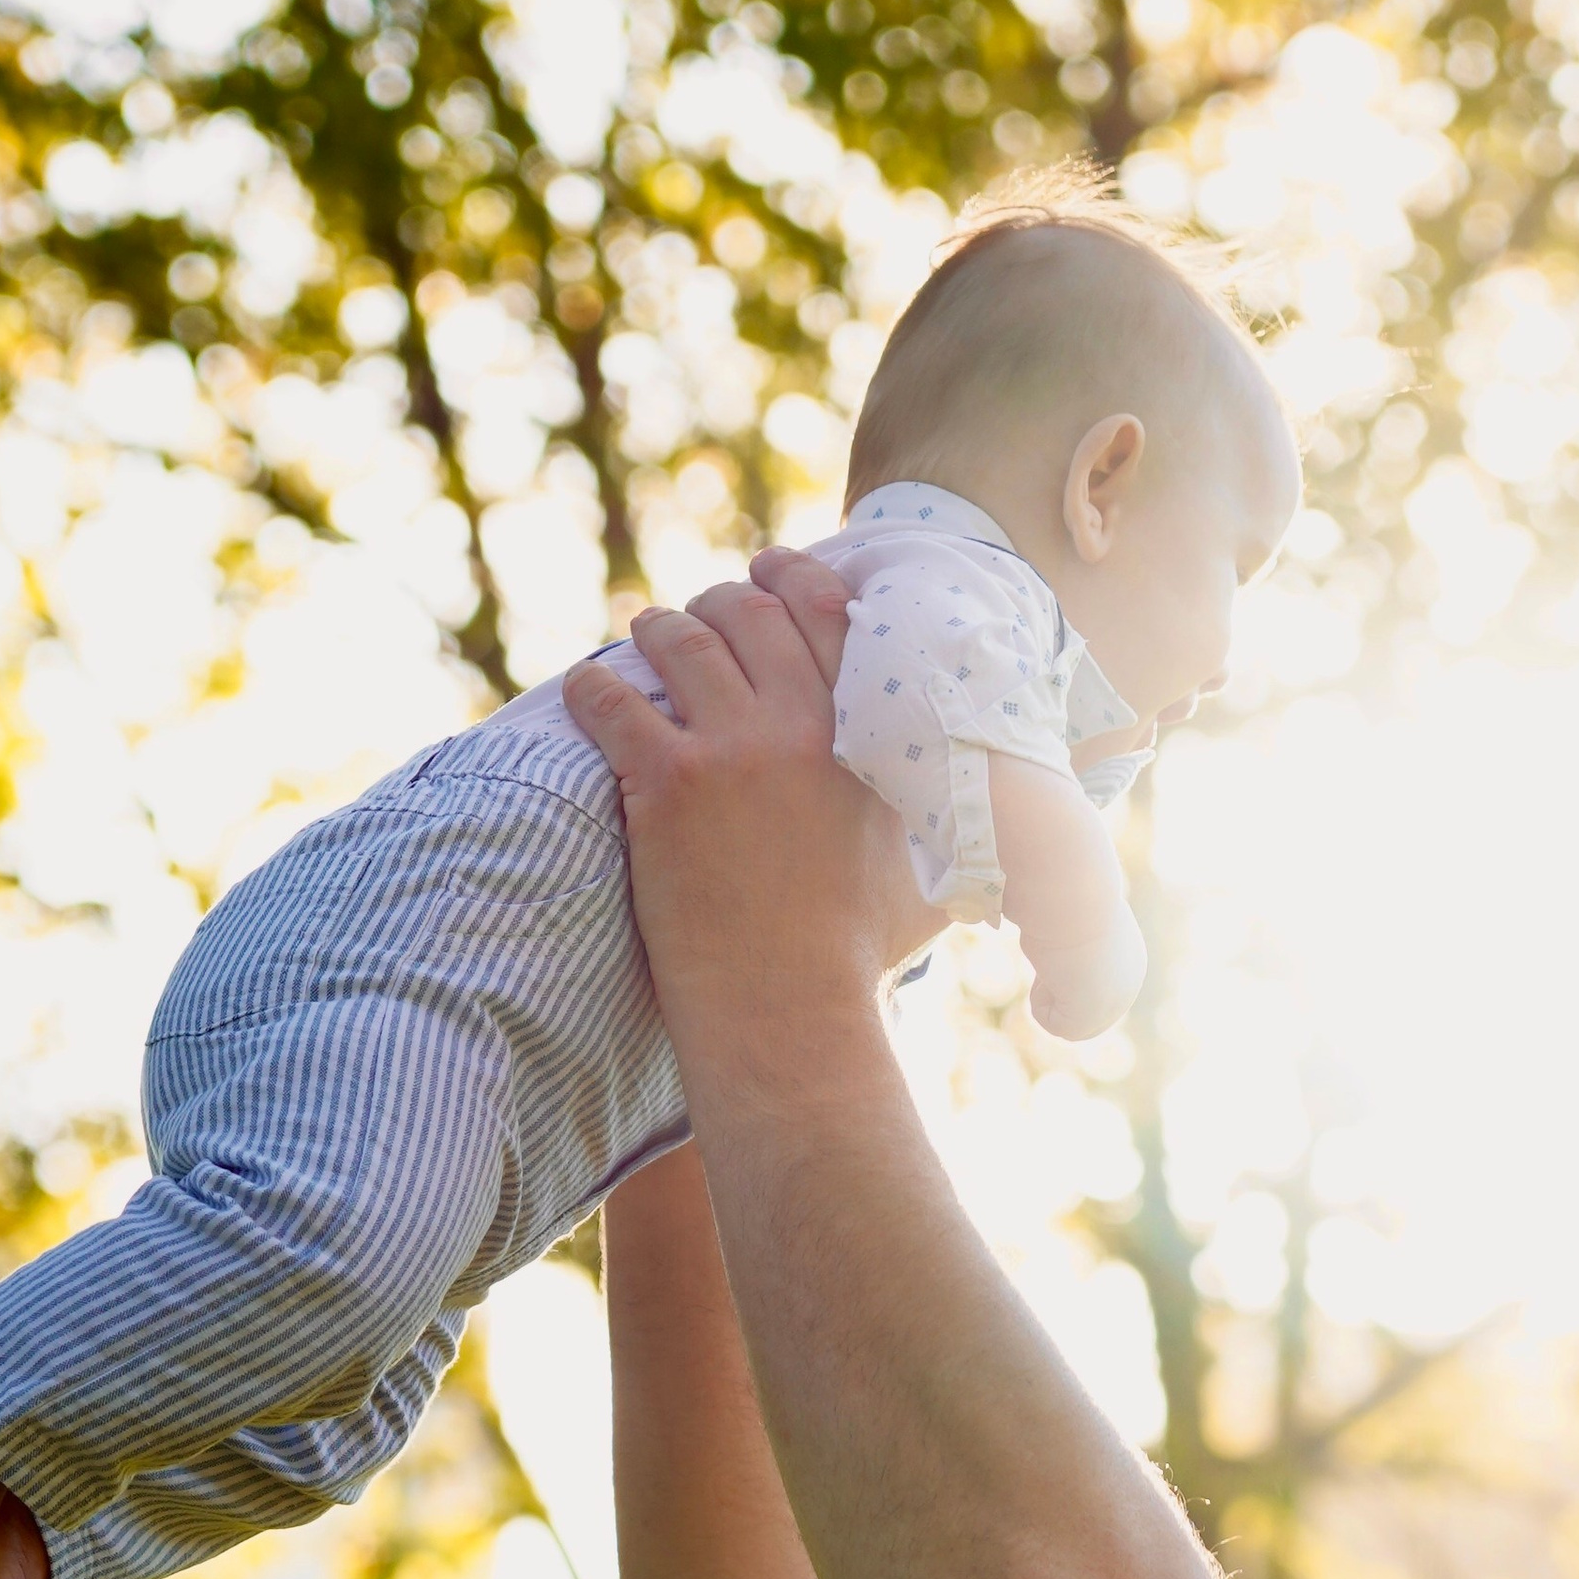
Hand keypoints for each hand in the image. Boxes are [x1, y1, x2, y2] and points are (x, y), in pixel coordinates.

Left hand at [561, 554, 924, 1064]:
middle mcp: (801, 726)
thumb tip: (993, 830)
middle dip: (714, 602)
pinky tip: (585, 694)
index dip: (791, 576)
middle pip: (745, 613)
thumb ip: (944, 831)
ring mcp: (731, 750)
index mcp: (865, 735)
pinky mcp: (666, 785)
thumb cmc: (857, 956)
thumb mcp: (927, 875)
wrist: (789, 1010)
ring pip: (677, 641)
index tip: (767, 568)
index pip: (827, 614)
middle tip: (694, 616)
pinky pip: (612, 702)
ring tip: (639, 641)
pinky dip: (592, 690)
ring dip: (654, 632)